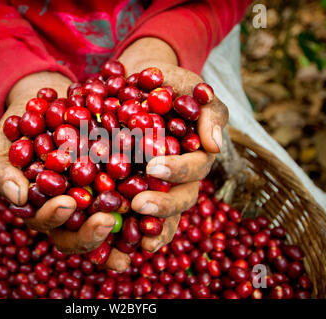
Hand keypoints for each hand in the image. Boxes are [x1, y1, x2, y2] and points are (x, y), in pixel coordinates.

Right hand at [0, 72, 129, 271]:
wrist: (46, 106)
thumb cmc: (18, 131)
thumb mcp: (3, 148)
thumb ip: (2, 174)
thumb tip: (18, 198)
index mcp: (43, 211)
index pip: (49, 225)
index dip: (56, 219)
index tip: (66, 203)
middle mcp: (73, 212)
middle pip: (83, 234)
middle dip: (93, 233)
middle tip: (108, 219)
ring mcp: (97, 198)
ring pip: (112, 220)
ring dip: (129, 228)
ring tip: (143, 223)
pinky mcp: (119, 180)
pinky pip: (134, 191)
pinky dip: (147, 195)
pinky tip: (160, 188)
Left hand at [118, 37, 228, 251]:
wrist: (140, 85)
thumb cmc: (171, 86)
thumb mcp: (192, 89)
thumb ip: (209, 112)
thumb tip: (214, 145)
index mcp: (196, 156)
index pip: (194, 169)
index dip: (177, 170)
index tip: (154, 167)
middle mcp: (179, 177)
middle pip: (179, 199)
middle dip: (162, 205)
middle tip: (139, 204)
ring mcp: (157, 185)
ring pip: (161, 214)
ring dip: (149, 226)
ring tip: (132, 236)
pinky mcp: (133, 188)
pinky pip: (133, 212)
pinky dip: (126, 225)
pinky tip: (111, 233)